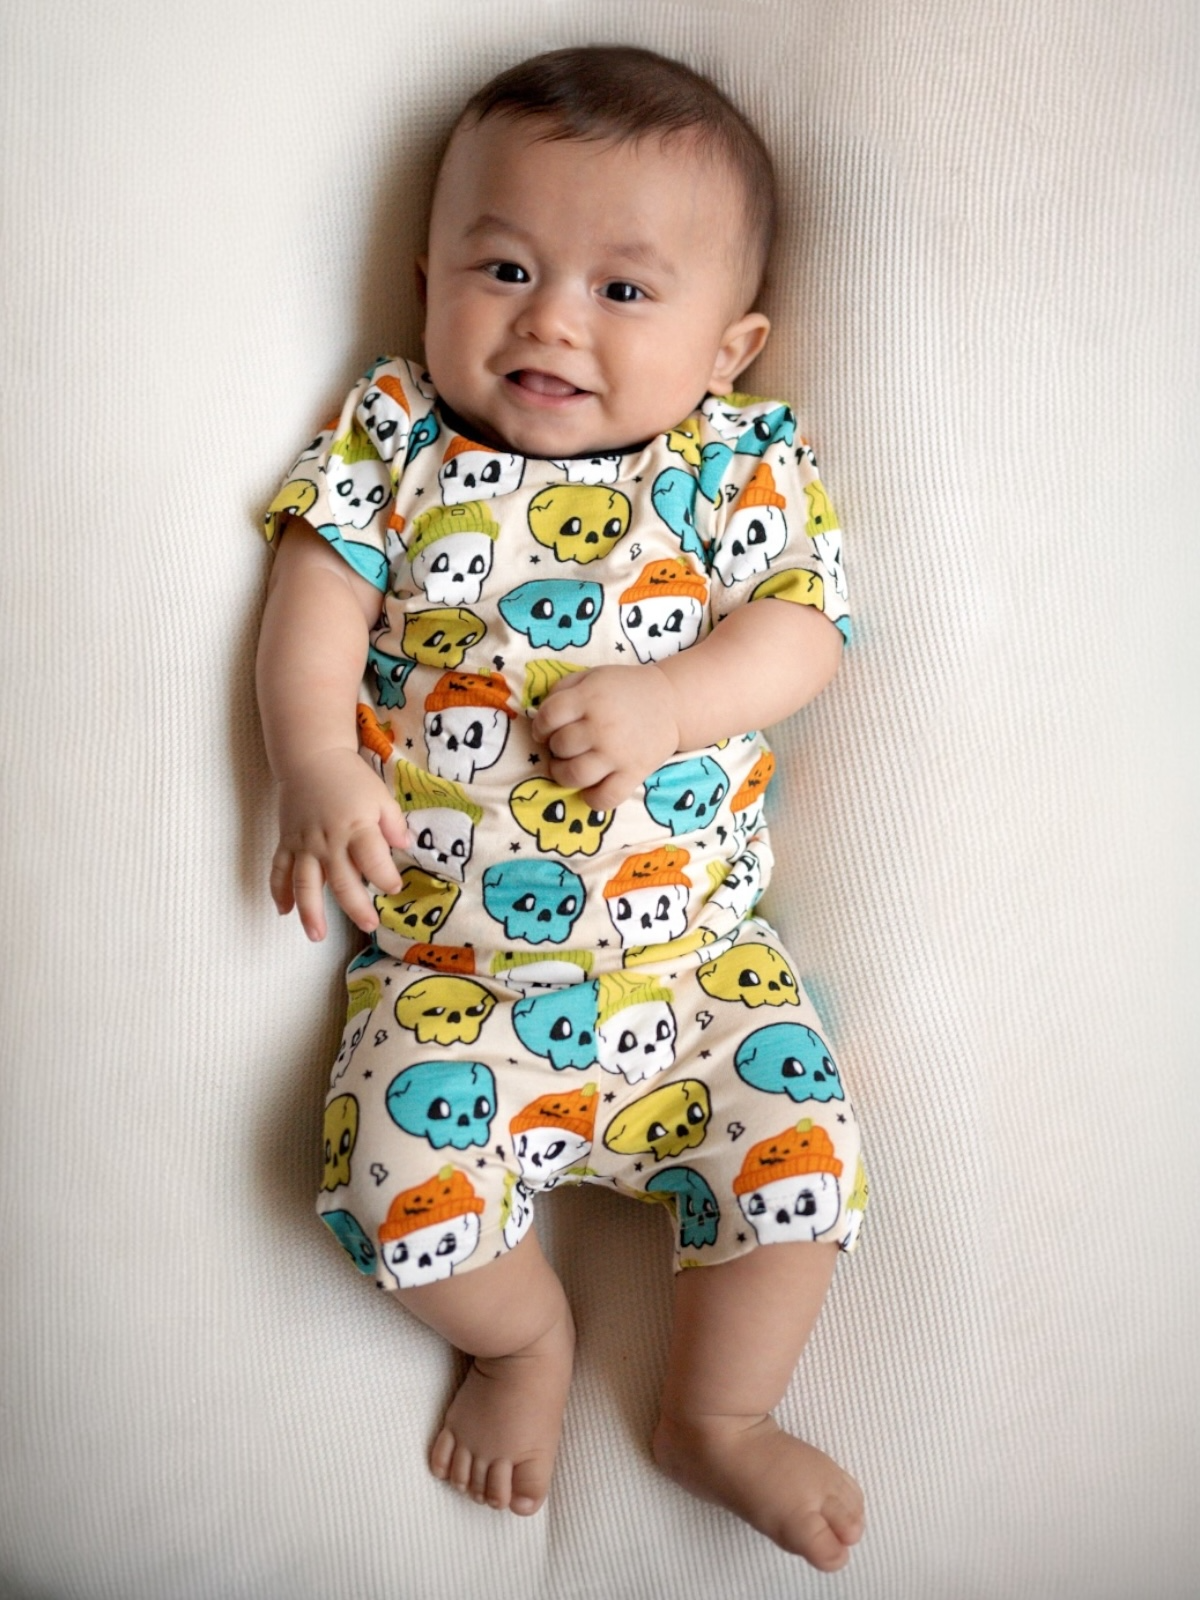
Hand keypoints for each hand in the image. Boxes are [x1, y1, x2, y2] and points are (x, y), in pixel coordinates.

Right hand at [269, 748, 410, 940]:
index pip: (373, 861)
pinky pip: (279, 870)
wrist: (311, 758)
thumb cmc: (350, 778)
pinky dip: (278, 891)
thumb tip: (406, 846)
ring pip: (305, 884)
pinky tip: (283, 911)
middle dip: (356, 906)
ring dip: (310, 912)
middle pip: (342, 881)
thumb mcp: (380, 796)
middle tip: (369, 924)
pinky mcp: (287, 842)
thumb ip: (394, 823)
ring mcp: (304, 844)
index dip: (386, 878)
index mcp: (356, 827)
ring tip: (317, 935)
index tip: (395, 888)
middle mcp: (328, 840)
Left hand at [529, 664, 681, 809]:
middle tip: (565, 746)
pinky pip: (603, 799)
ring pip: (574, 776)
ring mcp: (617, 754)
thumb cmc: (625, 689)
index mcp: (590, 699)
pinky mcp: (633, 774)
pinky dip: (591, 798)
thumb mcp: (592, 677)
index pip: (548, 717)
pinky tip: (591, 787)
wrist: (671, 703)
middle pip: (560, 747)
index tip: (546, 731)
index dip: (540, 727)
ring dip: (563, 774)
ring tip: (569, 767)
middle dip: (555, 748)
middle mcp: (602, 727)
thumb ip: (563, 689)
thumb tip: (540, 715)